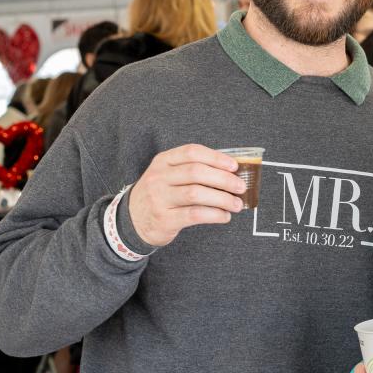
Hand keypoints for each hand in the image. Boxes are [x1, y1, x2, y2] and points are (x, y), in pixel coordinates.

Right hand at [127, 144, 246, 246]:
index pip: (192, 152)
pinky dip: (214, 215)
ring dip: (222, 199)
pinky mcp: (164, 219)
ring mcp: (160, 198)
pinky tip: (224, 216)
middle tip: (241, 187)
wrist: (131, 220)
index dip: (216, 158)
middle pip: (196, 172)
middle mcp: (159, 177)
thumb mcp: (168, 175)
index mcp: (163, 161)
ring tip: (236, 204)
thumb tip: (231, 172)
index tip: (234, 166)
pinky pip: (194, 214)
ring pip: (196, 194)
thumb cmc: (160, 195)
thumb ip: (192, 170)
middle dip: (223, 179)